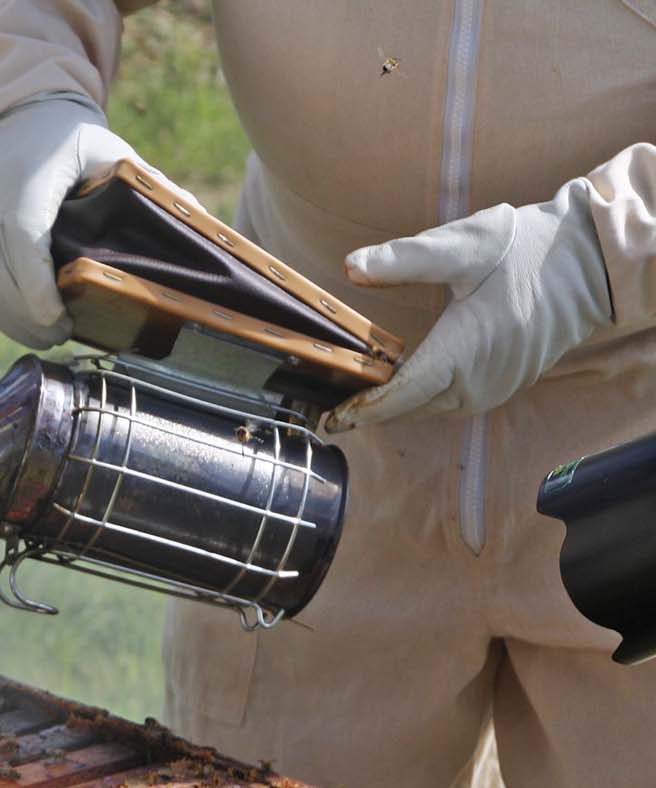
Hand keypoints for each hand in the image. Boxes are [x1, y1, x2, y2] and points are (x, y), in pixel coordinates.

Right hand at [0, 98, 193, 348]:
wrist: (10, 112)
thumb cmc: (67, 139)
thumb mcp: (109, 152)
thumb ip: (149, 185)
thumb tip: (199, 218)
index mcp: (29, 180)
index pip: (23, 241)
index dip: (35, 288)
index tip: (57, 319)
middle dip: (25, 316)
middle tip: (60, 337)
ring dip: (7, 317)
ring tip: (42, 334)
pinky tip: (19, 317)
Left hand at [324, 178, 611, 431]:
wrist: (588, 265)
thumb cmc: (525, 251)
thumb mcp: (465, 245)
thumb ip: (406, 258)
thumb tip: (352, 266)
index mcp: (464, 353)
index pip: (402, 395)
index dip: (363, 408)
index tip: (330, 418)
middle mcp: (478, 382)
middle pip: (410, 408)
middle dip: (368, 412)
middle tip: (324, 413)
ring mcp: (493, 388)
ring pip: (430, 409)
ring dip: (393, 409)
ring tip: (350, 407)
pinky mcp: (501, 385)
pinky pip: (449, 403)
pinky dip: (419, 401)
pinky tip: (395, 392)